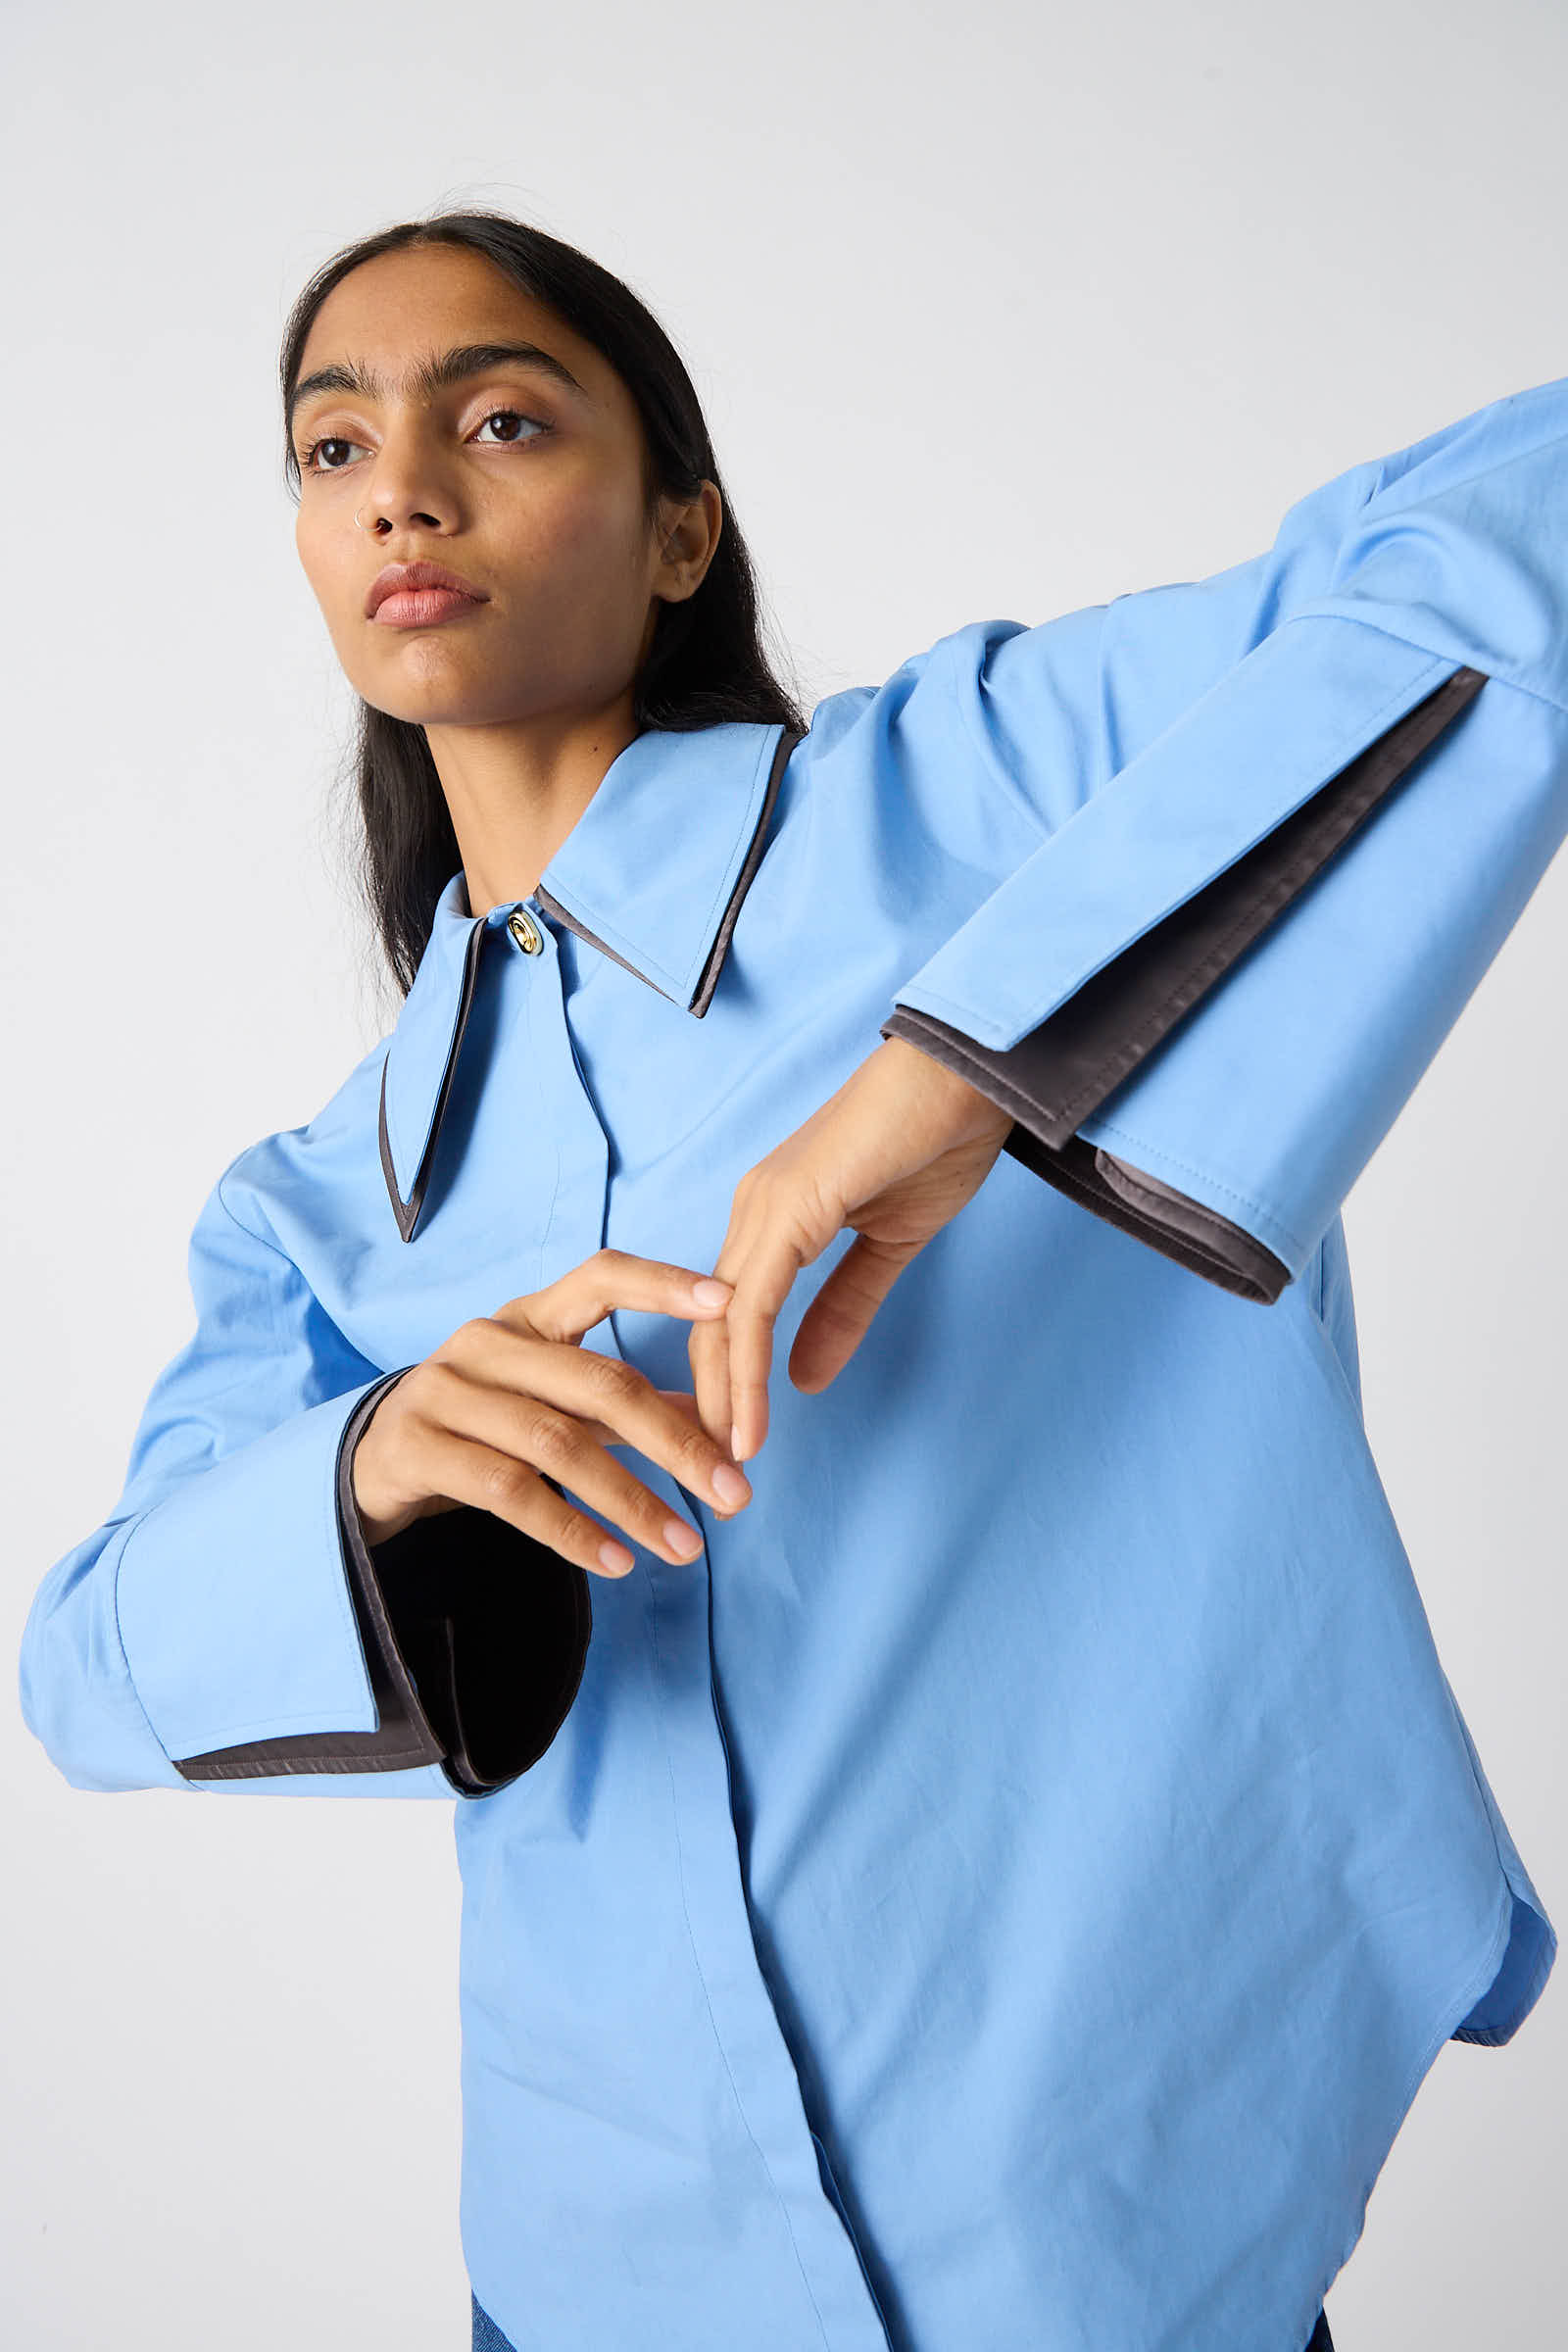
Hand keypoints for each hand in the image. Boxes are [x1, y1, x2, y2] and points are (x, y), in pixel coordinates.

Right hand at [350, 1249, 755, 1578]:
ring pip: (558, 1446)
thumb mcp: (551, 1400)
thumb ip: (622, 1406)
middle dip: (675, 1445)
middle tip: (734, 1494)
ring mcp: (446, 1392)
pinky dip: (571, 1532)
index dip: (661, 1283)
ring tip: (685, 1548)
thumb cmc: (482, 1420)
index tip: (726, 1302)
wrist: (374, 1458)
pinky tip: (617, 1562)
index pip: (599, 1276)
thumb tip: (713, 1421)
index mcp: (528, 1317)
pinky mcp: (418, 1448)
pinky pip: (509, 1493)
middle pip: (598, 1386)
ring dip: (632, 1503)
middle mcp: (486, 1343)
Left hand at [688, 1035, 1014, 1462]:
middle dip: (712, 1407)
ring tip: (728, 1465)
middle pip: (711, 1328)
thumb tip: (806, 1378)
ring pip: (723, 1323)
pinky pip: (754, 1304)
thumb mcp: (891, 1246)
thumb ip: (846, 1307)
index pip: (732, 1318)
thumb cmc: (936, 1140)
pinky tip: (750, 1417)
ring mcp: (764, 1208)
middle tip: (718, 1477)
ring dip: (723, 1401)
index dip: (730, 1385)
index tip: (736, 1448)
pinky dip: (747, 1368)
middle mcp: (754, 1213)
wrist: (967, 1076)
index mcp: (774, 1220)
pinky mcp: (787, 1209)